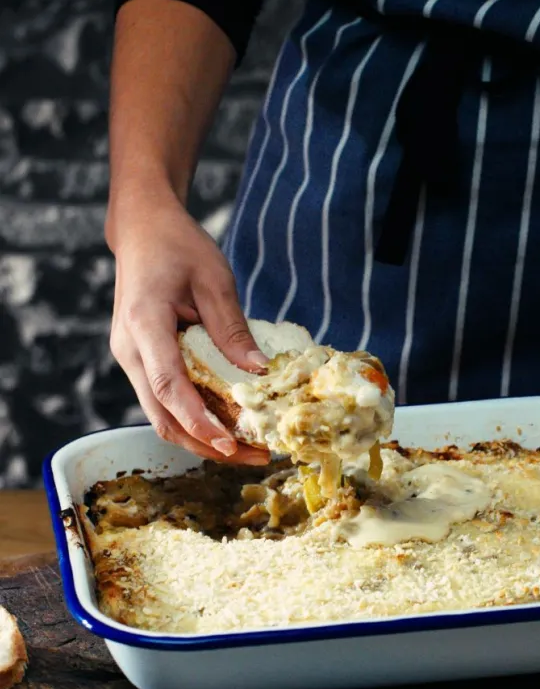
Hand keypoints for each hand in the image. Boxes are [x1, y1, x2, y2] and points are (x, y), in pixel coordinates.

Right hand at [109, 197, 269, 464]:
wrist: (142, 230)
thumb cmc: (178, 246)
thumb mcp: (215, 279)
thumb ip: (233, 329)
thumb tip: (260, 373)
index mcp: (144, 324)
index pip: (169, 386)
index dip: (198, 421)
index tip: (230, 444)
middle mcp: (129, 350)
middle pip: (162, 416)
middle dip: (206, 444)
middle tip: (254, 457)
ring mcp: (130, 359)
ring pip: (161, 417)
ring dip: (201, 439)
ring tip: (247, 450)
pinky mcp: (140, 363)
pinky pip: (165, 402)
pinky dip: (194, 420)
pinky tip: (228, 426)